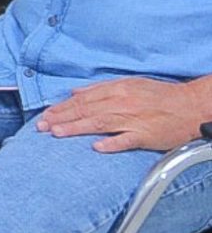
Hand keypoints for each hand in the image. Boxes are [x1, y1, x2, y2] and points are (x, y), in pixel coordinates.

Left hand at [37, 77, 209, 152]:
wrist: (190, 105)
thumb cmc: (159, 96)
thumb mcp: (128, 84)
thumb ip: (100, 89)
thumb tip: (75, 92)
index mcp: (115, 90)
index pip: (81, 100)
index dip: (61, 108)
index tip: (44, 115)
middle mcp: (121, 102)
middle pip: (85, 110)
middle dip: (61, 118)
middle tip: (41, 126)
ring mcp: (133, 119)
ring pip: (99, 123)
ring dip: (75, 128)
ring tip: (57, 133)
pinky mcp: (146, 135)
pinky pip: (126, 140)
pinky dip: (111, 143)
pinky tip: (96, 148)